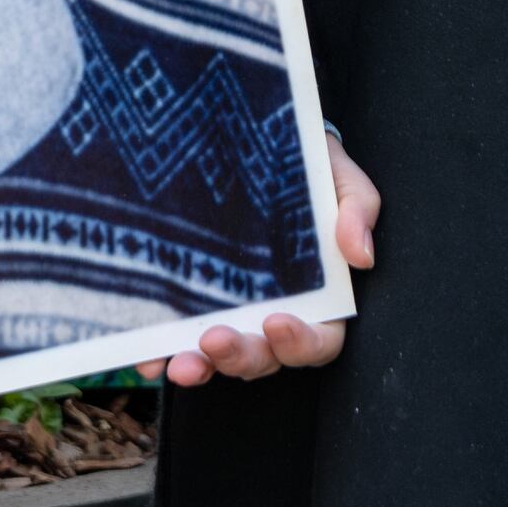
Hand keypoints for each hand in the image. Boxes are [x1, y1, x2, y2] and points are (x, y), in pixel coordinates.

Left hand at [147, 133, 378, 385]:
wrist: (257, 140)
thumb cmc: (310, 169)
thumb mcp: (340, 180)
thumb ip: (357, 210)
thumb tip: (360, 256)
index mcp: (318, 298)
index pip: (318, 340)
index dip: (300, 343)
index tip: (276, 323)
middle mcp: (272, 315)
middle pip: (263, 358)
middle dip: (241, 357)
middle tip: (216, 339)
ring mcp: (229, 313)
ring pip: (219, 359)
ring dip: (201, 367)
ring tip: (181, 362)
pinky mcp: (190, 304)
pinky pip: (175, 340)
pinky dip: (161, 356)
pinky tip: (147, 358)